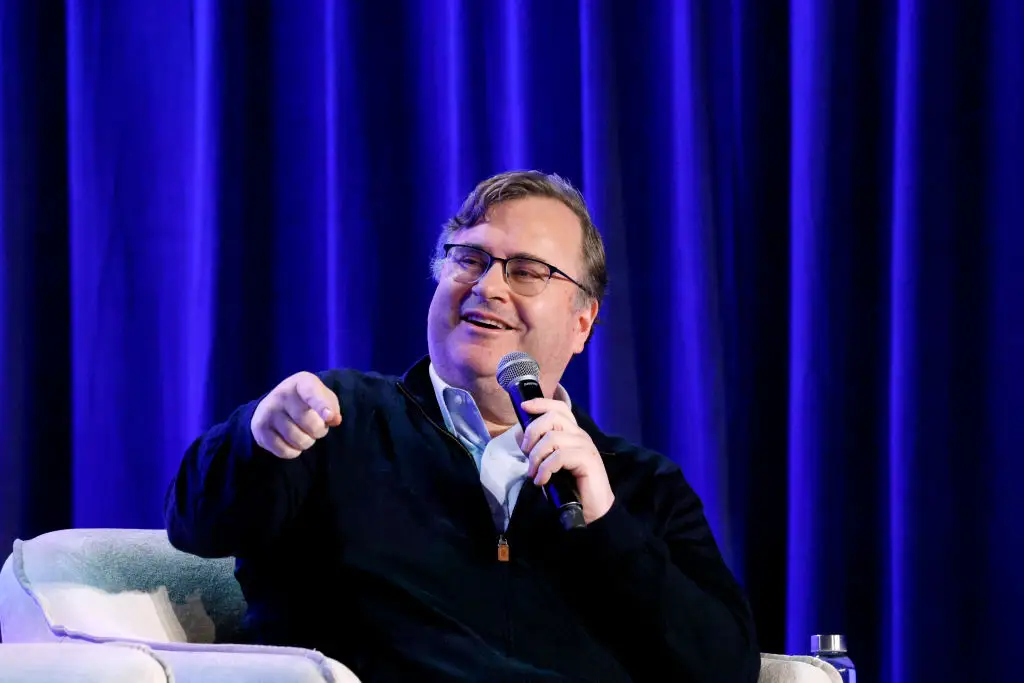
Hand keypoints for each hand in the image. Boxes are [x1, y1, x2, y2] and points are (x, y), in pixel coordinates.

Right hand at [251, 371, 341, 458]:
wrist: (274, 405)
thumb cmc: (306, 401)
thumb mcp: (322, 397)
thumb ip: (332, 406)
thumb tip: (335, 420)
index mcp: (301, 382)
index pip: (312, 393)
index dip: (322, 406)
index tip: (329, 417)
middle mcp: (281, 394)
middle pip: (309, 423)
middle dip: (319, 431)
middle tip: (316, 427)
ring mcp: (268, 411)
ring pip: (298, 440)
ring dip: (307, 442)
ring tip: (303, 432)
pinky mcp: (259, 429)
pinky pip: (285, 451)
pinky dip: (293, 451)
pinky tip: (291, 441)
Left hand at [519, 398, 614, 523]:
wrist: (593, 510)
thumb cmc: (571, 486)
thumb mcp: (550, 463)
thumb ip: (539, 448)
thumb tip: (520, 436)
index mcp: (573, 433)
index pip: (559, 407)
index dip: (541, 403)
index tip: (524, 407)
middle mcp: (580, 435)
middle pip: (552, 417)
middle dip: (532, 432)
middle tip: (526, 453)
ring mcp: (585, 446)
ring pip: (552, 438)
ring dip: (536, 457)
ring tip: (534, 473)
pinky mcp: (588, 460)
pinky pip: (559, 457)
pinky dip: (545, 469)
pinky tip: (542, 481)